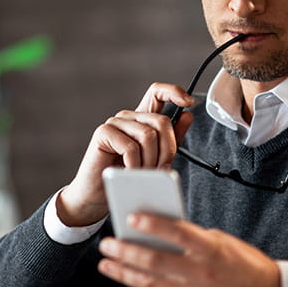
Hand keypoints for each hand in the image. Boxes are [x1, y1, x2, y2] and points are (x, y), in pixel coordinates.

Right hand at [57, 84, 194, 225]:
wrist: (99, 194)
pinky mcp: (103, 133)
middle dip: (168, 149)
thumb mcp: (157, 158)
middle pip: (161, 121)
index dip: (174, 92)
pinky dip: (135, 165)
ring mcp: (115, 123)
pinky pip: (131, 147)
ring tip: (144, 175)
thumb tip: (188, 116)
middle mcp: (128, 117)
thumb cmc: (127, 177)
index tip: (189, 102)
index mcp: (142, 119)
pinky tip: (130, 173)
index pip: (157, 93)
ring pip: (148, 135)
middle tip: (162, 169)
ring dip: (151, 161)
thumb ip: (172, 139)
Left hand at [96, 212, 281, 286]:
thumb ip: (195, 238)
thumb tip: (163, 232)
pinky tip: (125, 276)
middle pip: (156, 259)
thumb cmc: (247, 264)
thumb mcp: (224, 242)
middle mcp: (201, 270)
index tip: (131, 216)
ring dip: (125, 270)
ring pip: (151, 280)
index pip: (177, 232)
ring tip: (106, 261)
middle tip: (108, 242)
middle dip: (127, 250)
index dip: (152, 224)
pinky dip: (138, 284)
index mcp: (211, 248)